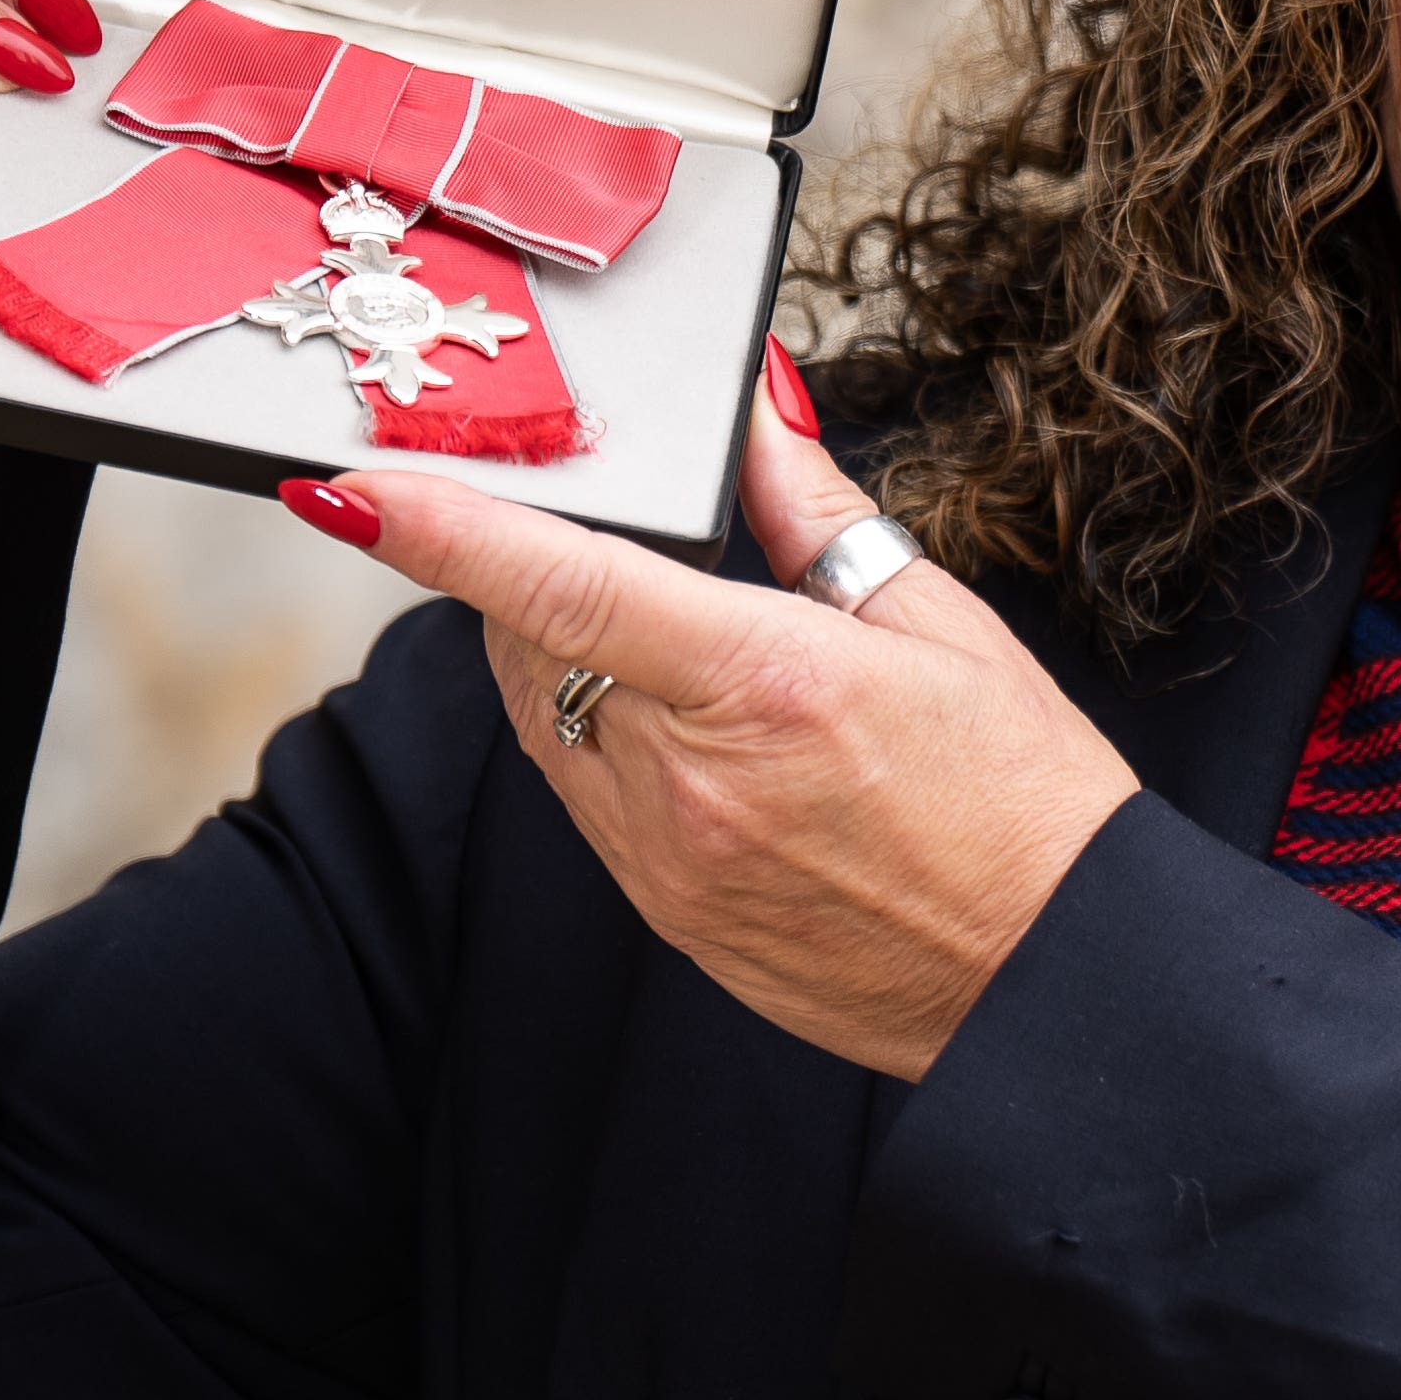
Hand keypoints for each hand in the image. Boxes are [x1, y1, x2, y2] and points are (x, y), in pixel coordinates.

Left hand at [285, 363, 1141, 1080]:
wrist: (1049, 982)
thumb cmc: (1023, 802)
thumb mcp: (942, 626)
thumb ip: (819, 514)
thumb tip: (754, 418)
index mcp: (769, 685)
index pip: (563, 586)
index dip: (443, 530)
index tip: (351, 489)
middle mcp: (694, 780)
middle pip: (528, 642)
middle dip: (523, 569)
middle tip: (568, 514)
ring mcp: (669, 860)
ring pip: (544, 718)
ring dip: (554, 650)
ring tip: (652, 621)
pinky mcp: (667, 914)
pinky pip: (583, 796)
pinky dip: (596, 731)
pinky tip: (674, 715)